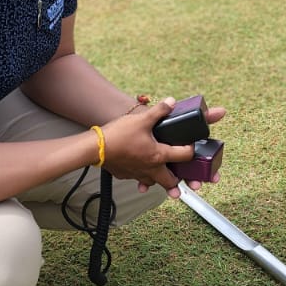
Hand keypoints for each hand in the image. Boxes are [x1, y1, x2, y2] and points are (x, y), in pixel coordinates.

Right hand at [100, 98, 226, 196]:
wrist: (95, 148)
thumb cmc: (119, 135)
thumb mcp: (142, 119)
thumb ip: (159, 110)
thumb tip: (171, 102)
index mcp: (158, 155)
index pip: (184, 156)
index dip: (191, 150)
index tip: (190, 145)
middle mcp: (150, 169)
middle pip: (170, 182)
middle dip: (177, 180)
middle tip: (180, 175)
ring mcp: (137, 174)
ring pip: (153, 183)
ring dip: (158, 179)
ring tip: (160, 173)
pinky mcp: (125, 175)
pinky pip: (137, 179)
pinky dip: (140, 176)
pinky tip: (138, 168)